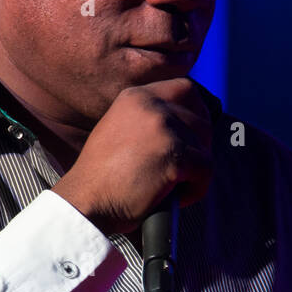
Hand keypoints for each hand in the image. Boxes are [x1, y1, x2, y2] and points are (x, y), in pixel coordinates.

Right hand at [51, 78, 213, 235]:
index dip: (195, 113)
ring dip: (195, 170)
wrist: (86, 201)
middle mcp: (150, 104)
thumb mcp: (119, 129)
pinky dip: (196, 189)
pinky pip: (206, 170)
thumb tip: (187, 123)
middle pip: (201, 117)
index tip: (190, 136)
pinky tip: (174, 197)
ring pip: (205, 146)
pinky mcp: (175, 155)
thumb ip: (149, 119)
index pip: (185, 89)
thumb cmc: (102, 177)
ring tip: (170, 185)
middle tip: (182, 166)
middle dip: (200, 143)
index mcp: (135, 96)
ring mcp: (163, 128)